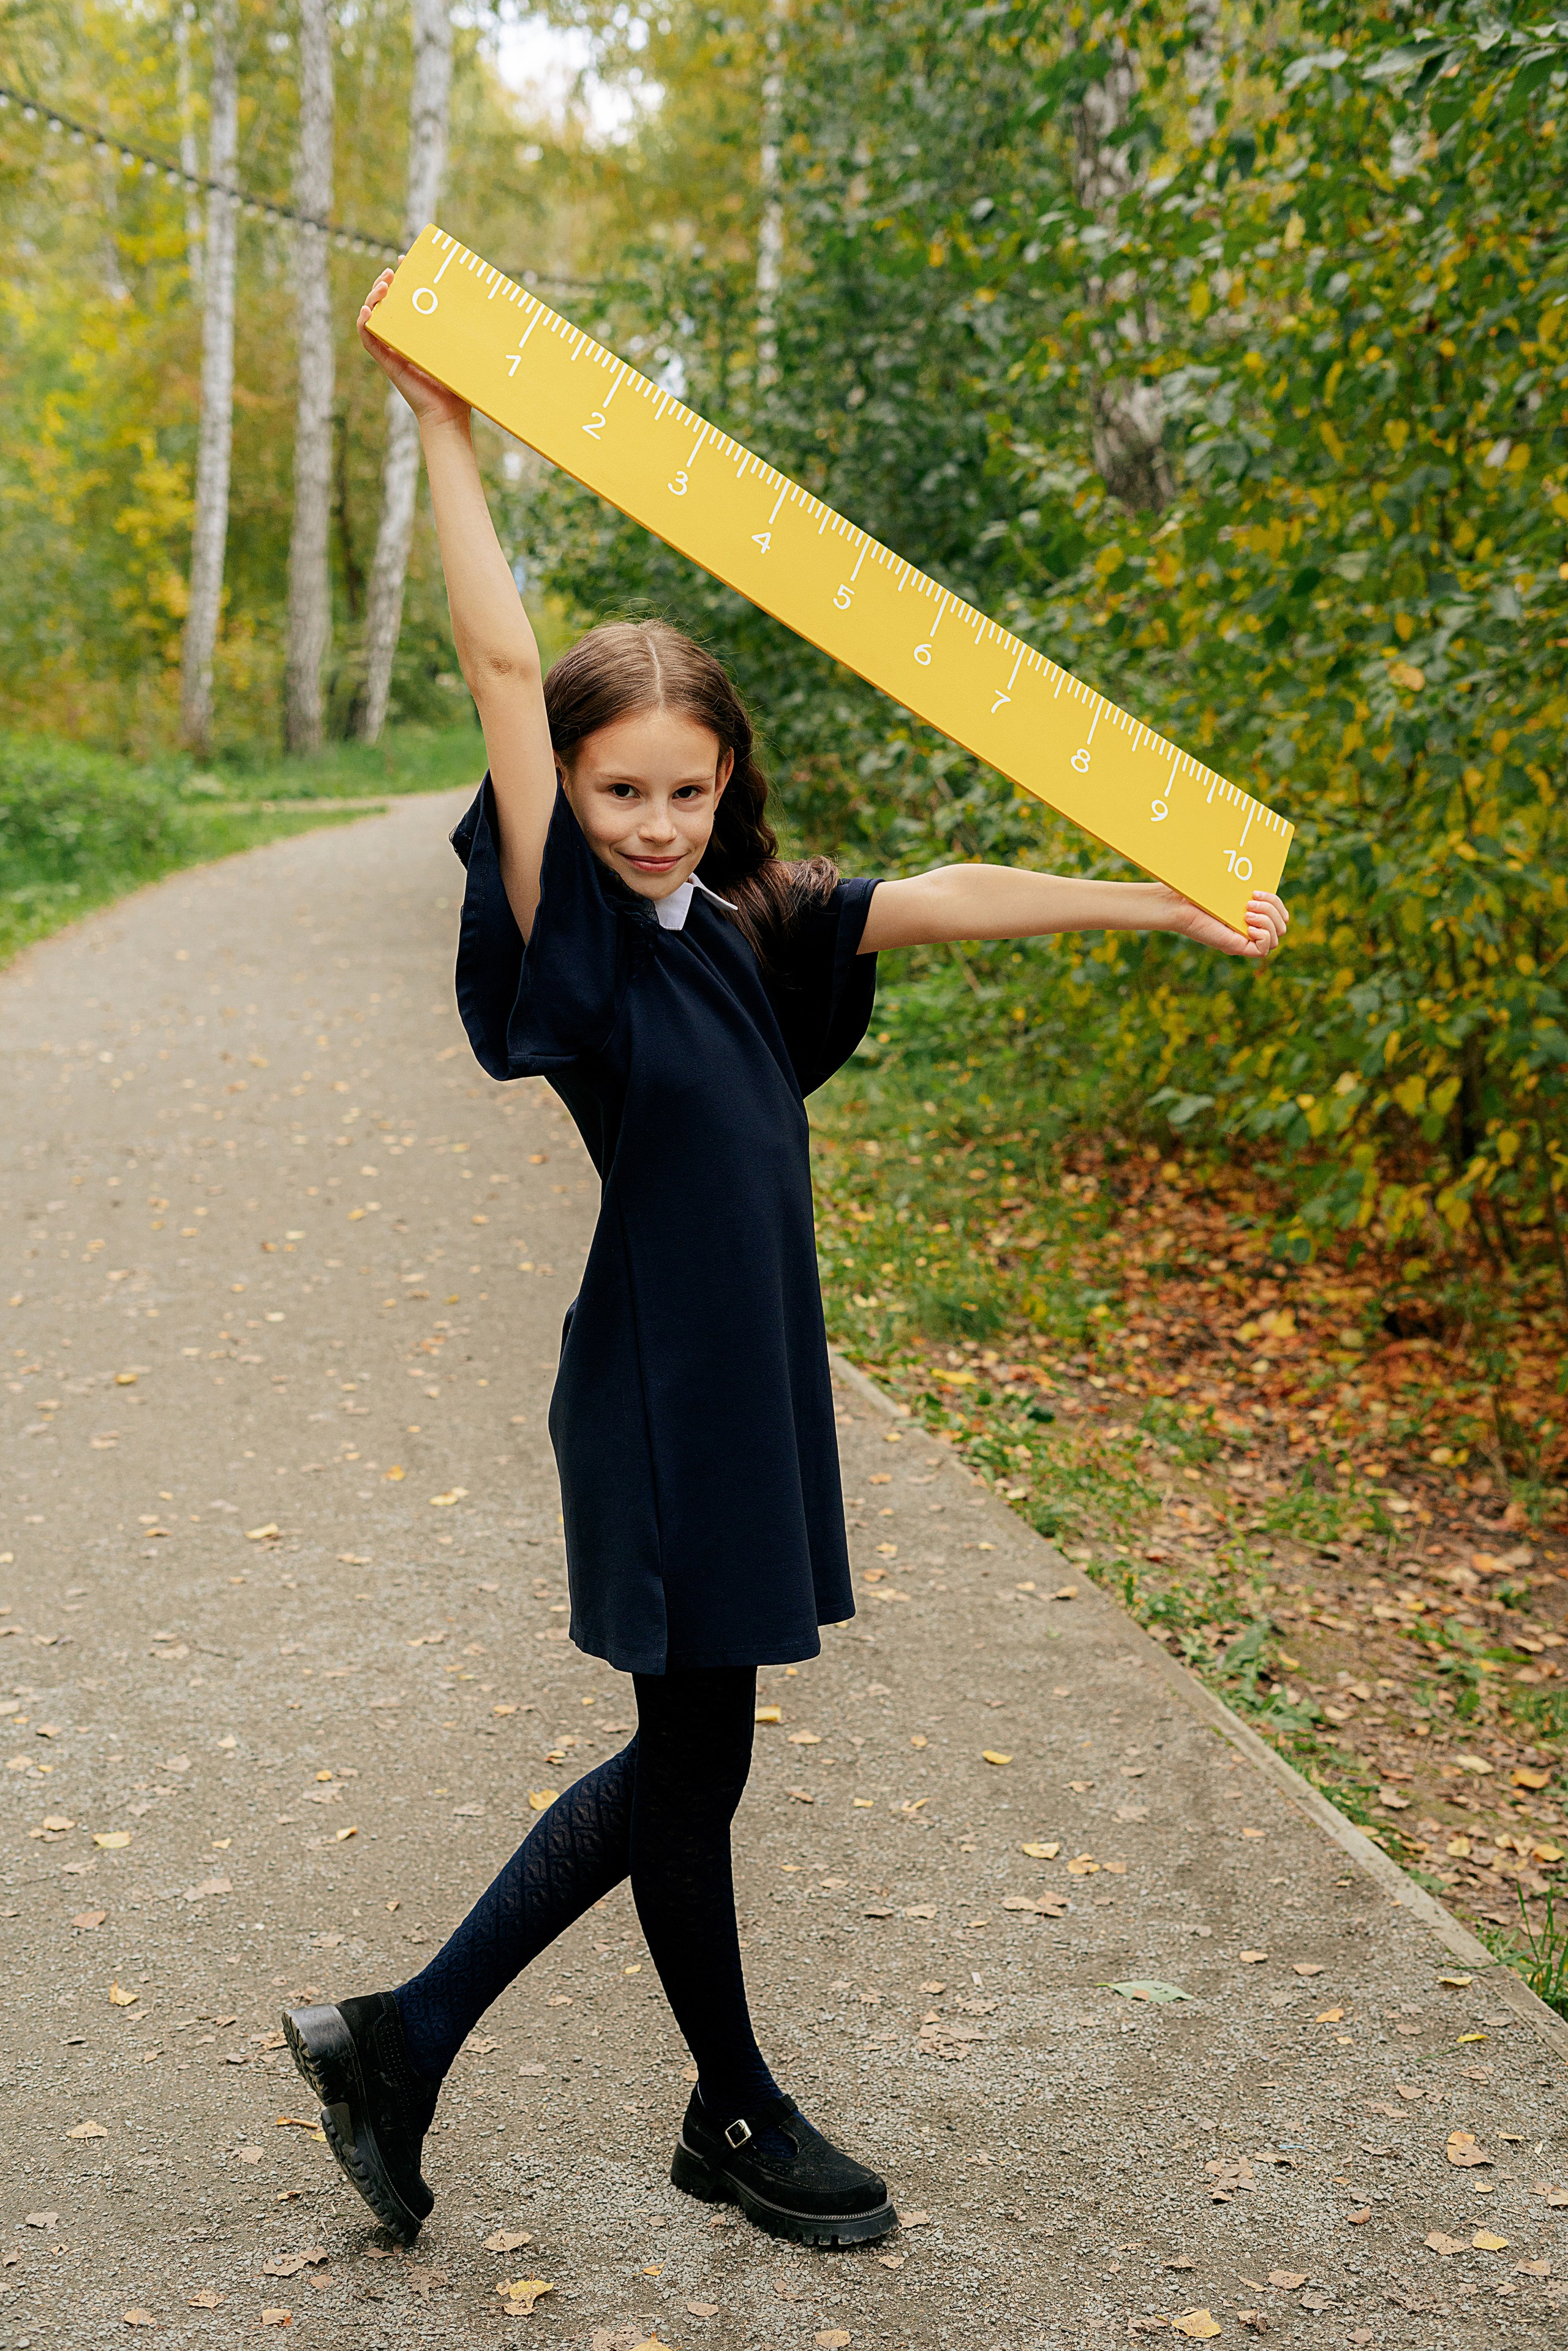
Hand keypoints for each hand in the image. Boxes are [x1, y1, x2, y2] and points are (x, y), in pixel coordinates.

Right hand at [358, 267, 470, 430]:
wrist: (450, 415)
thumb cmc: (460, 386)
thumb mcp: (462, 349)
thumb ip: (466, 329)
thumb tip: (491, 302)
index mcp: (418, 334)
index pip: (405, 301)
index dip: (402, 280)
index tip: (405, 262)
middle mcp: (403, 340)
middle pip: (385, 304)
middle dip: (384, 284)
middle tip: (392, 272)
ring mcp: (393, 350)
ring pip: (373, 317)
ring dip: (372, 298)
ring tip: (382, 286)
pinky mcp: (387, 363)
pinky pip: (368, 340)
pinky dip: (363, 324)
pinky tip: (368, 311)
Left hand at [1158, 884, 1288, 960]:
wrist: (1176, 904)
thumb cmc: (1194, 893)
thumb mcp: (1227, 887)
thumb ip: (1244, 883)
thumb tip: (1258, 864)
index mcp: (1249, 916)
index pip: (1279, 915)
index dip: (1276, 903)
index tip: (1255, 891)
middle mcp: (1247, 930)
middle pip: (1282, 926)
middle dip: (1273, 909)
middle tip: (1249, 901)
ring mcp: (1242, 940)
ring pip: (1276, 938)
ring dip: (1268, 921)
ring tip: (1246, 912)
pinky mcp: (1235, 947)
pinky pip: (1263, 950)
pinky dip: (1263, 936)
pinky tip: (1247, 926)